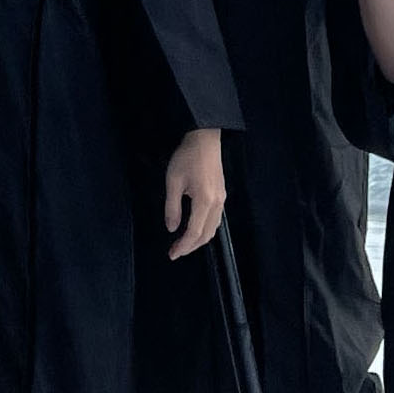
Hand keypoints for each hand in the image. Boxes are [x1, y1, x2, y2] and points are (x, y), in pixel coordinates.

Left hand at [164, 129, 226, 257]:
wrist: (205, 139)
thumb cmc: (187, 157)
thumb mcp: (173, 181)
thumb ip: (172, 207)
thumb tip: (171, 228)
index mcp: (205, 201)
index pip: (194, 232)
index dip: (183, 246)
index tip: (172, 254)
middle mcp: (217, 204)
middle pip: (206, 235)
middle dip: (190, 247)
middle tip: (175, 252)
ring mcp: (222, 200)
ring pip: (213, 229)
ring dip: (198, 240)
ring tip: (183, 244)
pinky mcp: (222, 195)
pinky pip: (215, 220)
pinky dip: (205, 230)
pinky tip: (195, 230)